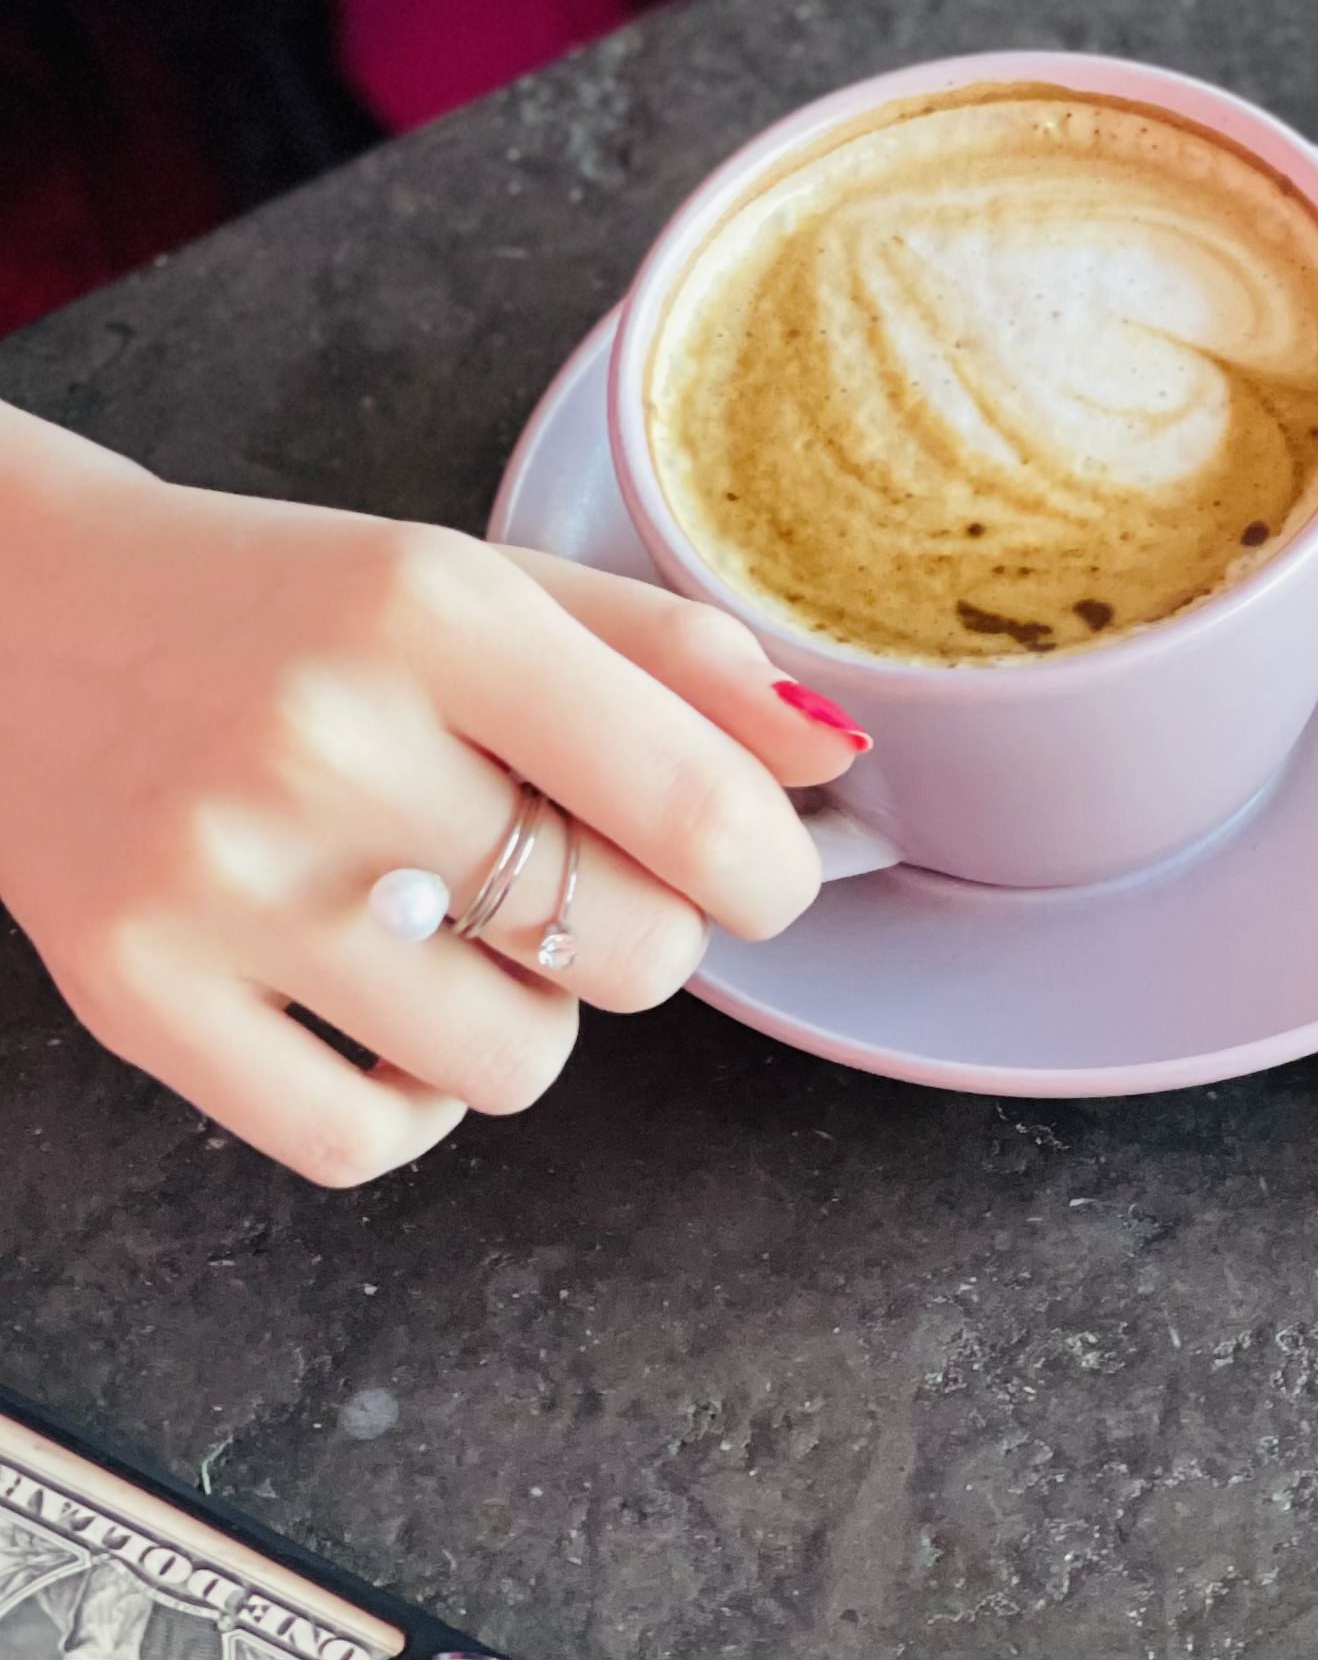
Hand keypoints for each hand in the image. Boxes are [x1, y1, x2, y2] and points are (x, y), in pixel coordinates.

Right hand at [0, 404, 868, 1185]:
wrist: (18, 621)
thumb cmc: (290, 606)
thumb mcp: (483, 579)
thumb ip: (670, 658)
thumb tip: (834, 755)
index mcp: (435, 613)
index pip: (693, 802)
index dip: (773, 871)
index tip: (765, 873)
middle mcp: (328, 743)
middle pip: (625, 948)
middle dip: (647, 931)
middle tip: (583, 880)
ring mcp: (222, 882)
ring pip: (516, 1061)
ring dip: (533, 1014)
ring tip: (463, 928)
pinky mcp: (136, 993)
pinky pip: (365, 1141)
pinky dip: (413, 1102)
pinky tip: (388, 1008)